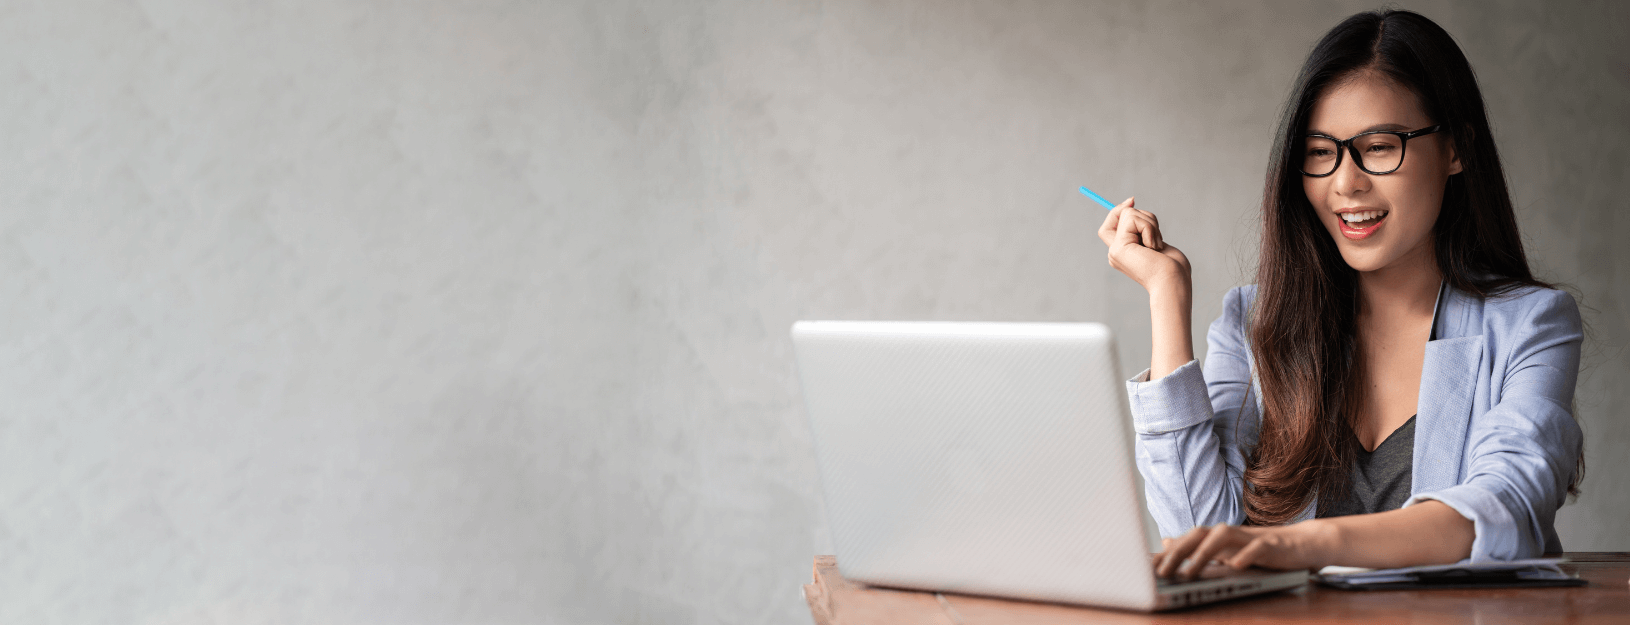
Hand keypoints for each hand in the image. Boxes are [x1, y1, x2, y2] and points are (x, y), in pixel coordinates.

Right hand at [1096, 198, 1190, 292]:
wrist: (1173, 283)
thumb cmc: (1173, 268)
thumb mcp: (1157, 243)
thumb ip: (1146, 230)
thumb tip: (1137, 211)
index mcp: (1124, 254)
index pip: (1109, 228)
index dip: (1117, 212)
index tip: (1132, 200)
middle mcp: (1115, 253)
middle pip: (1117, 216)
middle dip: (1142, 216)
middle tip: (1154, 228)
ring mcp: (1115, 250)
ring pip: (1129, 214)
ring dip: (1150, 223)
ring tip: (1157, 245)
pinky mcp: (1119, 247)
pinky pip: (1133, 219)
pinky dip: (1149, 228)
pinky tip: (1154, 247)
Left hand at [1153, 522, 1334, 581]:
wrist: (1302, 544)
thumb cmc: (1260, 550)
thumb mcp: (1226, 551)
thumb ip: (1198, 548)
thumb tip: (1167, 542)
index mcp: (1217, 536)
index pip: (1186, 541)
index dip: (1165, 553)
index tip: (1145, 568)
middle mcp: (1230, 533)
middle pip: (1198, 535)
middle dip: (1177, 553)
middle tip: (1160, 573)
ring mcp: (1251, 537)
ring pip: (1222, 538)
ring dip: (1203, 554)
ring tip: (1189, 573)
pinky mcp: (1272, 545)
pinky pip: (1257, 548)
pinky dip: (1245, 555)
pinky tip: (1234, 567)